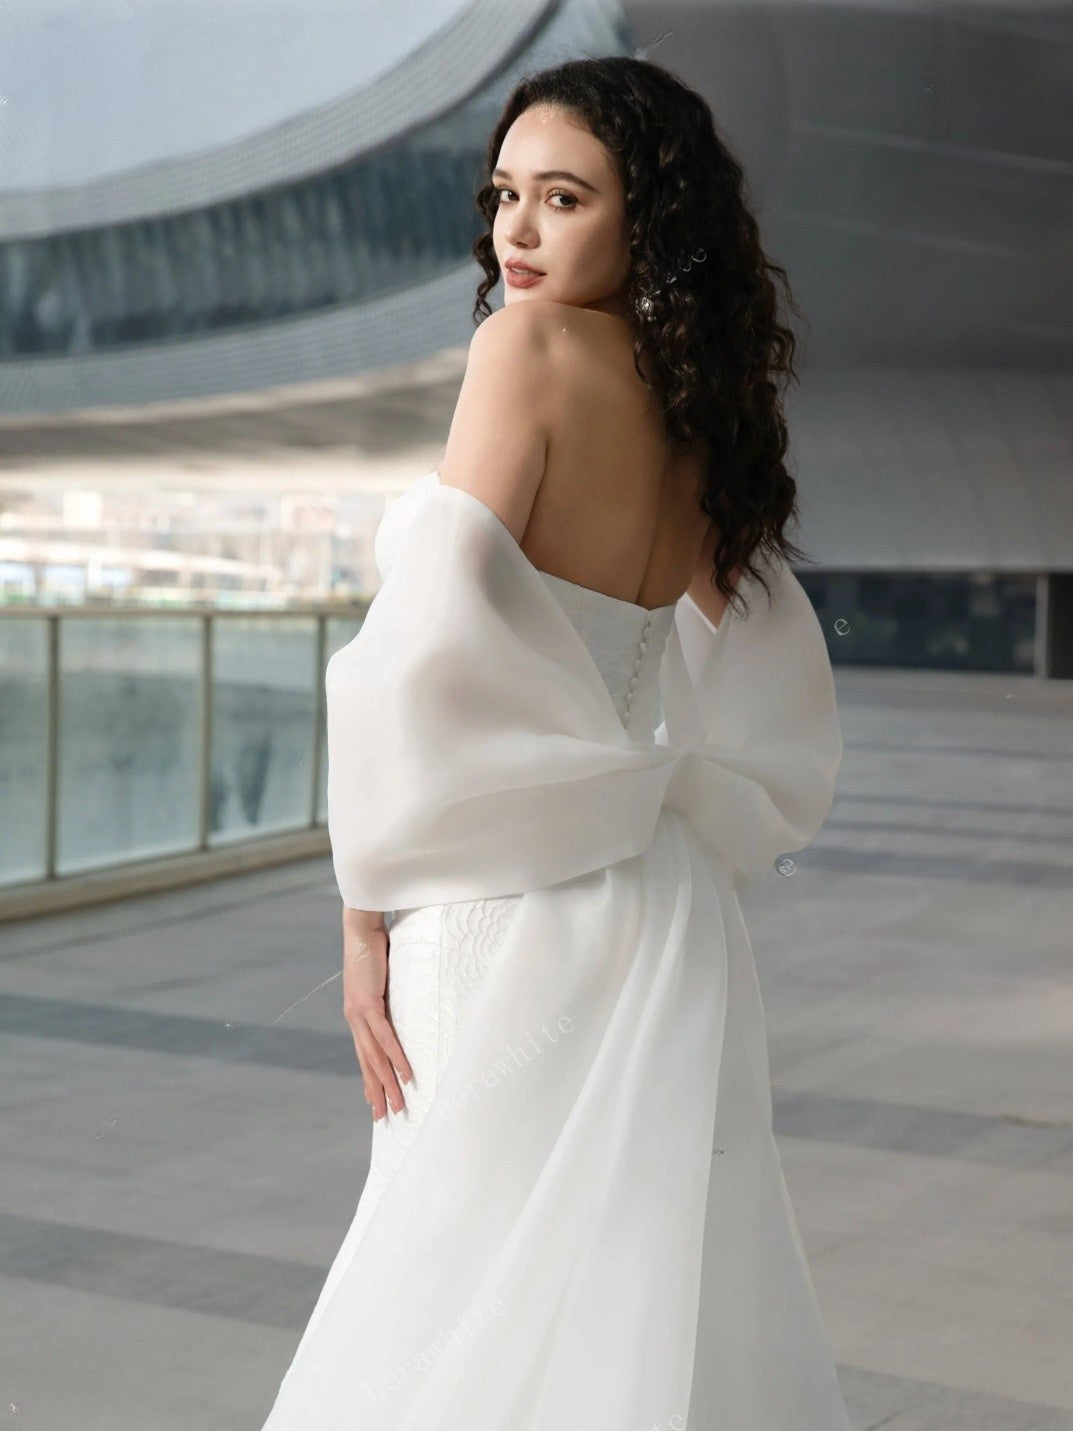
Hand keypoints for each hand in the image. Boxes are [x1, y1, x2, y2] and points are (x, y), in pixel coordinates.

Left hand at [341, 914, 412, 1121]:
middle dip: (377, 1092)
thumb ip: (385, 996)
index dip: (368, 1079)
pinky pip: (386, 1038)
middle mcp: (354, 1020)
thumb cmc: (372, 949)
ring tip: (397, 1105)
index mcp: (356, 1016)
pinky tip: (406, 1075)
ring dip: (387, 1083)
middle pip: (367, 1064)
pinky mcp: (369, 1005)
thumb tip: (397, 1003)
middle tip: (384, 1117)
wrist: (360, 928)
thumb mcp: (380, 980)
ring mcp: (359, 1014)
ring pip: (375, 1058)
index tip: (374, 1101)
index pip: (363, 1055)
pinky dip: (396, 1058)